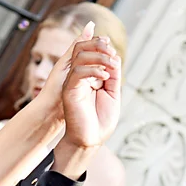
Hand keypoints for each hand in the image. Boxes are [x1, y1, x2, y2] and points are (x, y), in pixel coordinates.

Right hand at [31, 25, 119, 147]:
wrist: (90, 140)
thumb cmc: (100, 121)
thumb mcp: (112, 94)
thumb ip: (113, 76)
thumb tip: (115, 57)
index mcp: (88, 76)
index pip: (89, 50)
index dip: (101, 45)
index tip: (114, 53)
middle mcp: (78, 77)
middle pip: (82, 47)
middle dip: (98, 45)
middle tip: (112, 54)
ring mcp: (73, 83)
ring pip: (80, 56)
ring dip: (99, 56)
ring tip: (111, 65)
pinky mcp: (70, 91)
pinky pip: (78, 72)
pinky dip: (94, 70)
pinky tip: (105, 78)